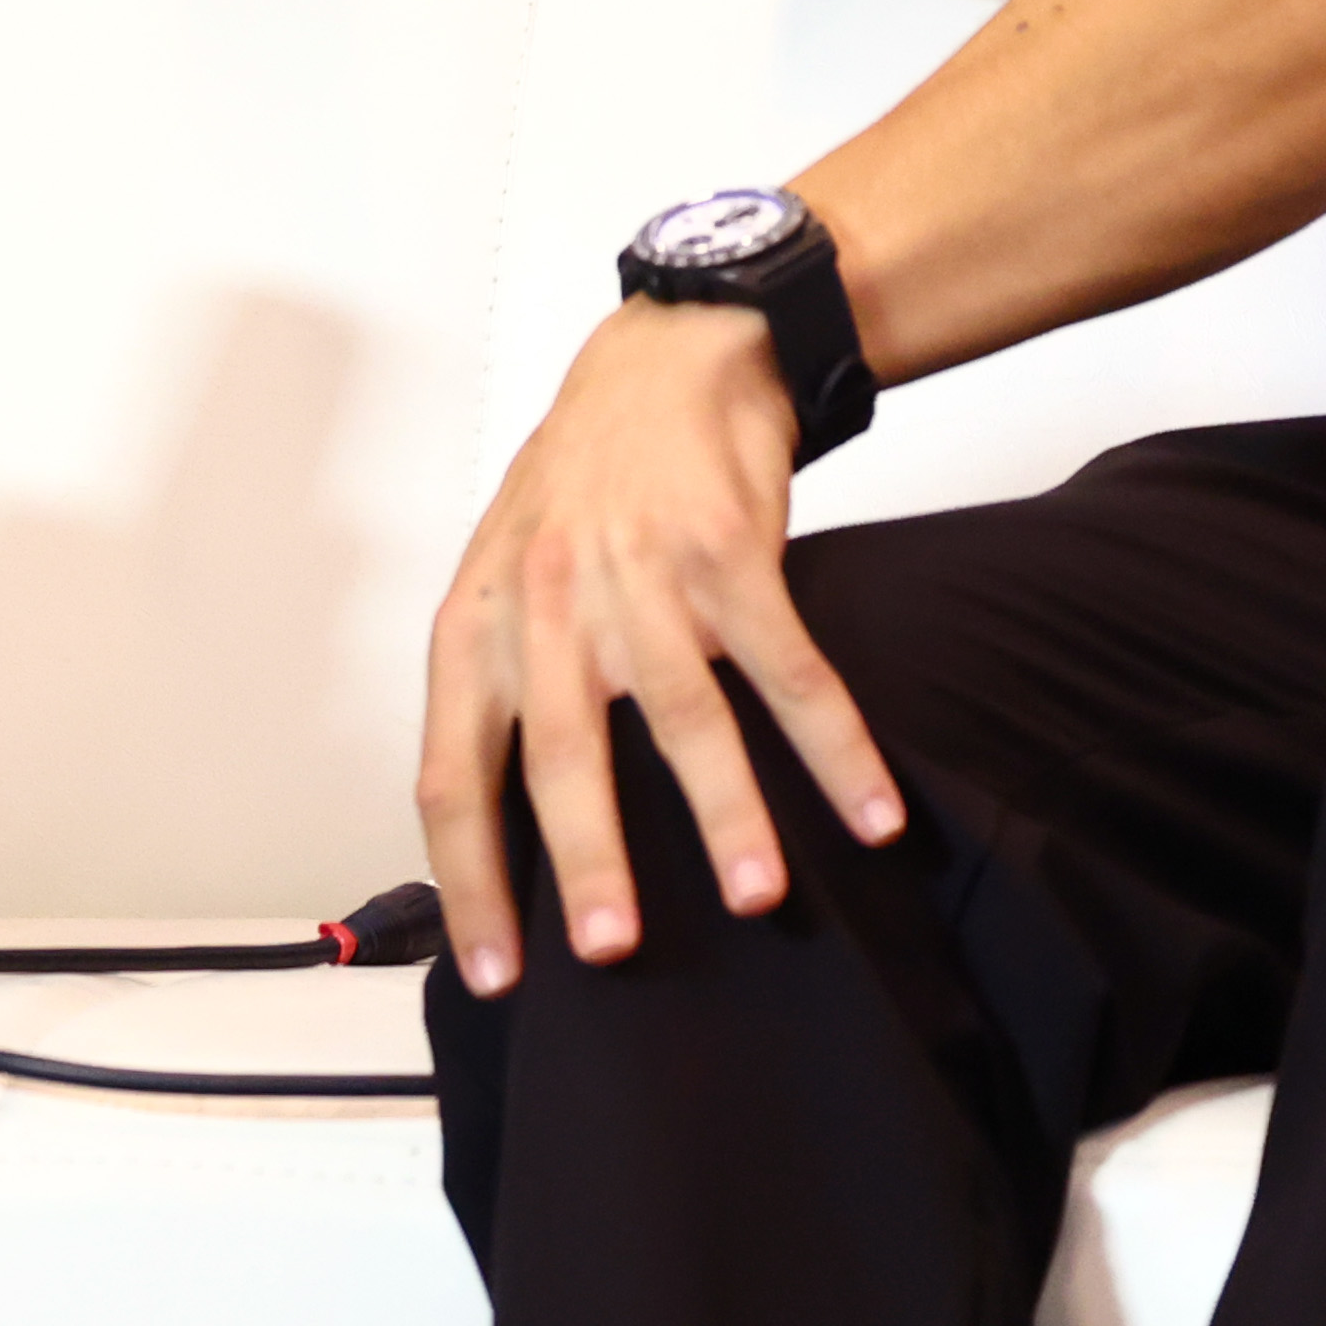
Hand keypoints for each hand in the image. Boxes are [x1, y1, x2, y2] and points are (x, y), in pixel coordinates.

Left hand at [415, 303, 904, 996]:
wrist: (670, 352)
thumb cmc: (581, 488)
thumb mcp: (507, 581)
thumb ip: (512, 692)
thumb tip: (524, 844)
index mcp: (476, 624)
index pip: (452, 776)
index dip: (470, 880)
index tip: (495, 973)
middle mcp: (548, 600)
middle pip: (563, 753)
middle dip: (590, 861)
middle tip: (614, 951)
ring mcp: (640, 570)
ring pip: (683, 715)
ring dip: (727, 815)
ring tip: (758, 899)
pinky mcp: (728, 546)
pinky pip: (789, 666)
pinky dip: (835, 746)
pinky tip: (873, 811)